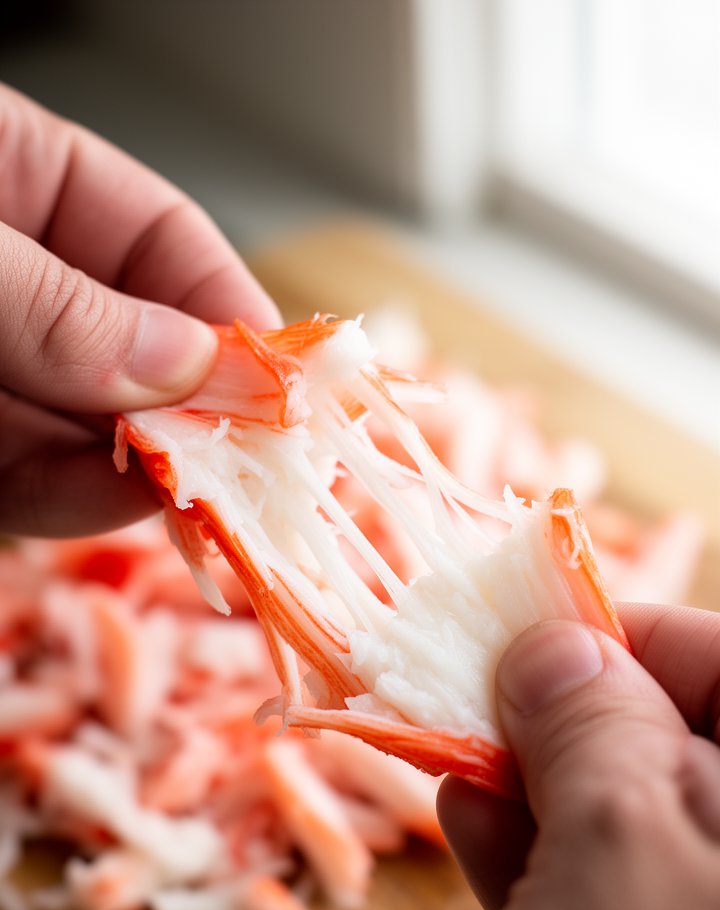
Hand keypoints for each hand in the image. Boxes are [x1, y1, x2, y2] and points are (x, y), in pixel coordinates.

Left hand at [0, 84, 279, 537]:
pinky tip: (129, 502)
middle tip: (262, 456)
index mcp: (17, 179)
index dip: (230, 310)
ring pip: (95, 426)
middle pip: (143, 346)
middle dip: (204, 406)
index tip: (284, 380)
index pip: (162, 240)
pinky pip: (30, 479)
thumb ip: (57, 305)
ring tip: (206, 488)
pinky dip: (81, 500)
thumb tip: (183, 365)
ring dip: (156, 465)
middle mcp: (17, 281)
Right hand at [438, 603, 719, 909]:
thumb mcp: (619, 849)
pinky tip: (468, 819)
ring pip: (632, 819)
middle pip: (678, 743)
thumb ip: (593, 724)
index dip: (633, 636)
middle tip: (474, 687)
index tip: (534, 623)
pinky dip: (534, 851)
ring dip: (535, 776)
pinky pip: (607, 896)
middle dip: (569, 709)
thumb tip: (556, 639)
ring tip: (450, 747)